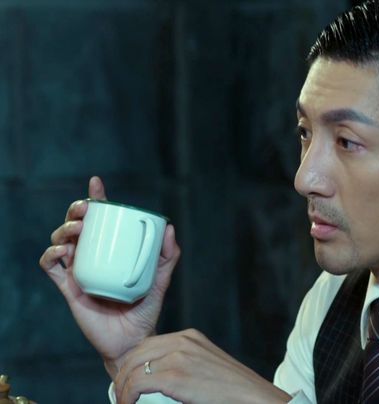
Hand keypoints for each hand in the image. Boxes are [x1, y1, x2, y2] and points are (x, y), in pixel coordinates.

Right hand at [38, 176, 180, 378]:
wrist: (134, 340)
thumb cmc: (146, 310)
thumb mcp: (161, 278)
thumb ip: (168, 255)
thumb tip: (169, 227)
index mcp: (111, 251)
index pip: (101, 220)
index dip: (95, 199)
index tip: (96, 183)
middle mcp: (93, 257)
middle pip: (76, 225)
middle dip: (76, 210)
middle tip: (85, 209)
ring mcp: (78, 271)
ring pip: (60, 241)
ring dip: (64, 229)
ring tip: (78, 229)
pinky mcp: (67, 288)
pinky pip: (50, 267)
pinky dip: (52, 254)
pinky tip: (64, 251)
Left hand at [114, 329, 291, 403]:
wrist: (252, 397)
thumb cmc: (231, 390)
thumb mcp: (205, 367)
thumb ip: (184, 364)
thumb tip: (158, 378)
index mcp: (189, 337)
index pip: (147, 345)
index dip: (131, 364)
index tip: (126, 383)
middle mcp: (182, 341)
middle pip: (135, 353)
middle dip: (121, 375)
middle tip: (119, 395)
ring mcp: (178, 356)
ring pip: (131, 368)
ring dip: (121, 388)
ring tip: (122, 402)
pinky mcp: (176, 376)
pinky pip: (136, 383)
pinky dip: (126, 396)